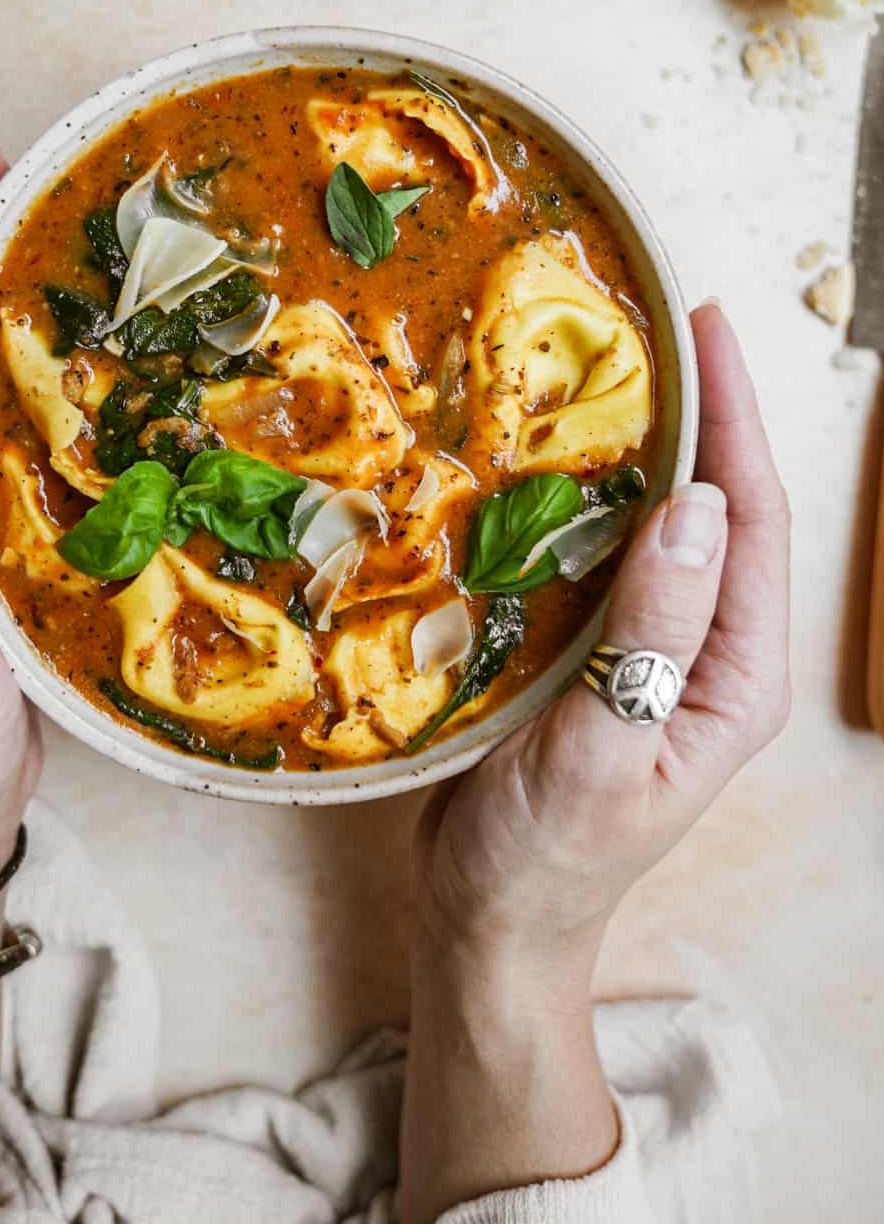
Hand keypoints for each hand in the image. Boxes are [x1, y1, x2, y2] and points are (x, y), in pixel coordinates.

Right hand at [414, 302, 790, 984]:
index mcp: (734, 677)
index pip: (755, 525)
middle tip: (654, 323)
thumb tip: (699, 509)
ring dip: (640, 446)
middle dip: (699, 413)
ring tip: (605, 366)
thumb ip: (652, 636)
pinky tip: (544, 455)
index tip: (707, 330)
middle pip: (717, 509)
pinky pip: (598, 554)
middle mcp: (704, 651)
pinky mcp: (592, 649)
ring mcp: (647, 647)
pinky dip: (580, 496)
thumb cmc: (550, 859)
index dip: (736, 420)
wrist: (488, 919)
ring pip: (657, 524)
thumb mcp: (607, 753)